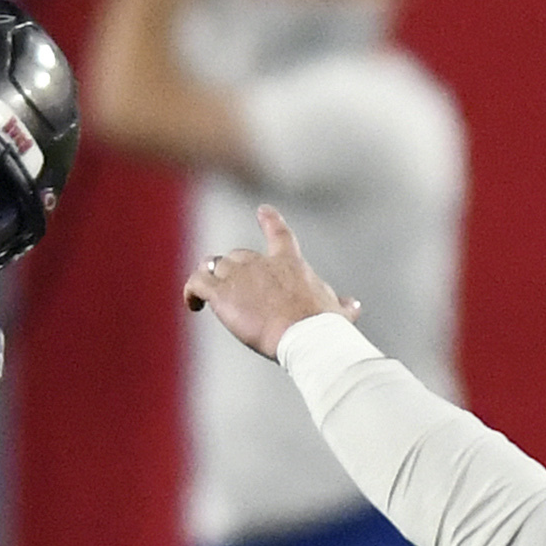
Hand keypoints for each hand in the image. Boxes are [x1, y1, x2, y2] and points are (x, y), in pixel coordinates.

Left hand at [185, 207, 358, 358]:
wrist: (306, 335)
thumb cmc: (324, 326)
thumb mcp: (337, 312)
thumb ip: (341, 305)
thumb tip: (354, 304)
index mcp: (290, 264)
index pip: (278, 233)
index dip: (269, 220)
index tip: (262, 210)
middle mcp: (261, 264)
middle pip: (238, 255)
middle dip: (234, 269)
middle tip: (234, 288)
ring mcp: (239, 277)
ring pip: (215, 266)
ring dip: (211, 278)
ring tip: (207, 295)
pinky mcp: (221, 294)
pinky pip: (196, 283)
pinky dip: (191, 291)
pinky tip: (194, 304)